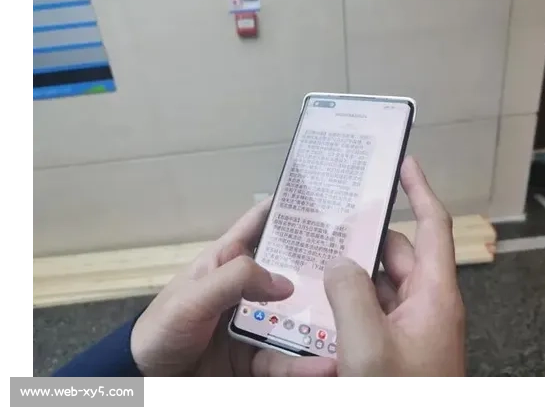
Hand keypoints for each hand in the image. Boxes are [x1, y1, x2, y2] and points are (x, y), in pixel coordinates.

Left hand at [130, 198, 335, 376]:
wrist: (149, 381)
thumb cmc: (162, 328)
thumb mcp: (192, 298)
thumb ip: (234, 280)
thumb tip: (287, 284)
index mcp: (228, 261)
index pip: (259, 224)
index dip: (285, 208)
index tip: (322, 198)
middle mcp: (247, 288)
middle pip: (290, 272)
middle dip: (320, 269)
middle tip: (359, 263)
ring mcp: (255, 323)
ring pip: (296, 319)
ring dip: (321, 325)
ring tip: (351, 326)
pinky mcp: (258, 357)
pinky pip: (287, 361)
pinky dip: (307, 366)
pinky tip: (327, 368)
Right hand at [323, 156, 465, 375]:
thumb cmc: (399, 398)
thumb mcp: (369, 348)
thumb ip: (350, 294)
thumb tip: (338, 264)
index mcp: (433, 296)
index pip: (432, 228)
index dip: (420, 191)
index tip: (404, 164)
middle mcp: (422, 306)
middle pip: (392, 255)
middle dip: (361, 239)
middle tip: (327, 224)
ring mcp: (405, 327)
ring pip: (375, 283)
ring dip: (346, 274)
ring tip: (311, 263)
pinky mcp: (389, 345)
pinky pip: (366, 310)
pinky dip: (343, 302)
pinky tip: (314, 305)